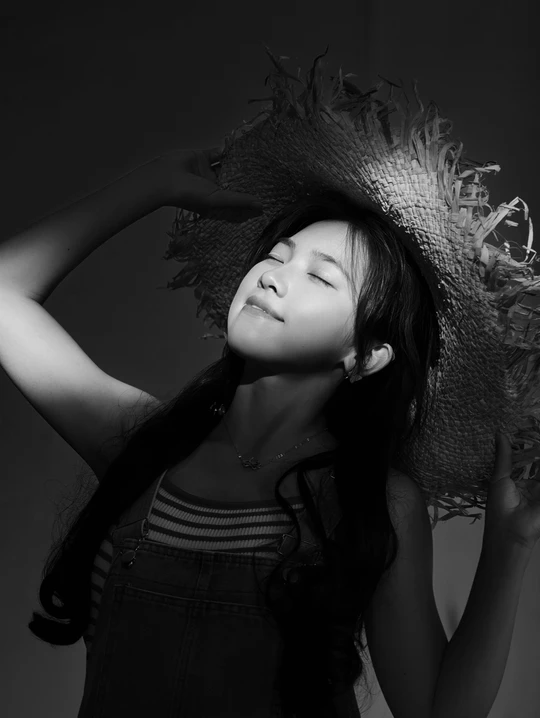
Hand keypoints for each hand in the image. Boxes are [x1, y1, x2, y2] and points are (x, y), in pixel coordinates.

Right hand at [155, 147, 263, 218]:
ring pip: (227, 164)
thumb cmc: (189, 194)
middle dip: (246, 176)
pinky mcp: (202, 157)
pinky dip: (227, 148)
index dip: (249, 193)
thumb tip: (260, 205)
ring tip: (256, 156)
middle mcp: (213, 186)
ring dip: (238, 160)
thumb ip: (239, 200)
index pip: (237, 197)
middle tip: (267, 171)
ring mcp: (208, 171)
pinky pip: (218, 152)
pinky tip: (240, 145)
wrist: (164, 177)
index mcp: (217, 200)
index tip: (267, 191)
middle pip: (234, 180)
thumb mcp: (217, 199)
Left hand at [484, 430, 539, 549]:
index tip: (527, 428)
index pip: (522, 460)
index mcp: (514, 481)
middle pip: (536, 464)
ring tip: (539, 438)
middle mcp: (530, 485)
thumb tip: (500, 433)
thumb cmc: (500, 507)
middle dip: (537, 450)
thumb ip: (504, 456)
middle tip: (536, 430)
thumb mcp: (500, 478)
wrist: (512, 534)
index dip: (525, 446)